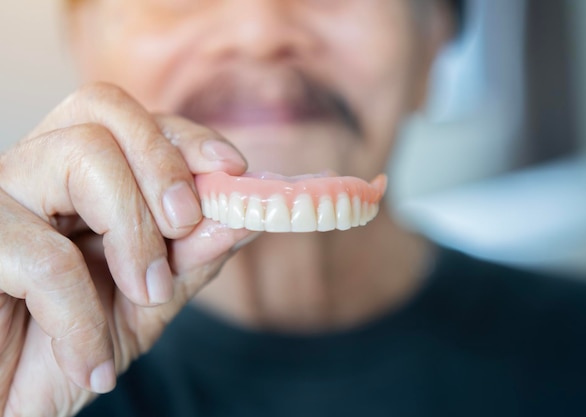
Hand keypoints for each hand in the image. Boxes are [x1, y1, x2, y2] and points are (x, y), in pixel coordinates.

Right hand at [0, 83, 251, 416]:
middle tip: (186, 225)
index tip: (234, 170)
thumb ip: (191, 258)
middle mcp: (33, 173)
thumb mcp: (146, 304)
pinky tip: (90, 362)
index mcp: (76, 179)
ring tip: (145, 298)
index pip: (132, 119)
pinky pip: (44, 255)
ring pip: (81, 155)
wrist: (7, 406)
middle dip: (164, 164)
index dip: (186, 137)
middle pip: (104, 108)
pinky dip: (82, 316)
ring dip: (135, 234)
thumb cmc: (66, 352)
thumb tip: (243, 216)